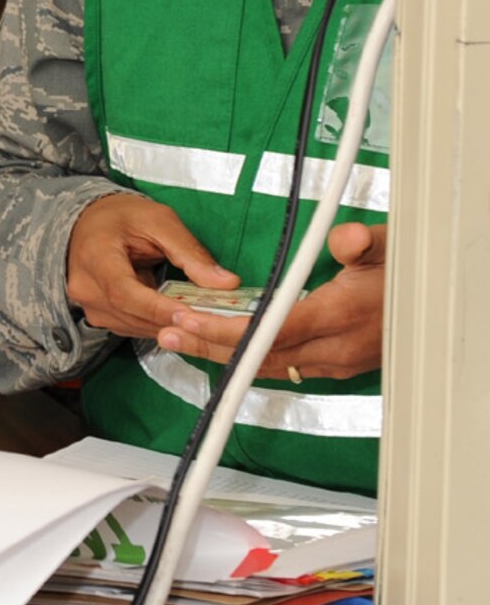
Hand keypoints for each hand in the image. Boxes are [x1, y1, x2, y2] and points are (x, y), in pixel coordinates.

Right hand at [66, 192, 235, 339]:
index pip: (124, 292)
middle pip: (132, 315)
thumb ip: (191, 253)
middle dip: (173, 321)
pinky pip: (132, 326)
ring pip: (135, 326)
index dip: (158, 308)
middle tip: (211, 319)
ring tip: (198, 315)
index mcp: (95, 256)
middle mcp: (85, 286)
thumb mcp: (160, 222)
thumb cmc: (121, 216)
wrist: (92, 220)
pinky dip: (157, 323)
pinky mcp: (99, 314)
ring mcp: (89, 304)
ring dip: (168, 325)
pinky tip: (175, 313)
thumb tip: (226, 283)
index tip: (190, 316)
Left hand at [157, 222, 386, 381]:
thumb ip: (361, 241)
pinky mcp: (336, 366)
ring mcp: (336, 363)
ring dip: (224, 355)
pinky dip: (249, 357)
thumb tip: (343, 237)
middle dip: (211, 346)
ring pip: (269, 366)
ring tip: (182, 341)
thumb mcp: (386, 247)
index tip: (189, 321)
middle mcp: (335, 349)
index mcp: (340, 317)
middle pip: (261, 356)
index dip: (228, 331)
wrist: (435, 304)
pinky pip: (283, 366)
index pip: (272, 331)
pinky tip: (221, 346)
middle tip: (168, 333)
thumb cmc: (404, 273)